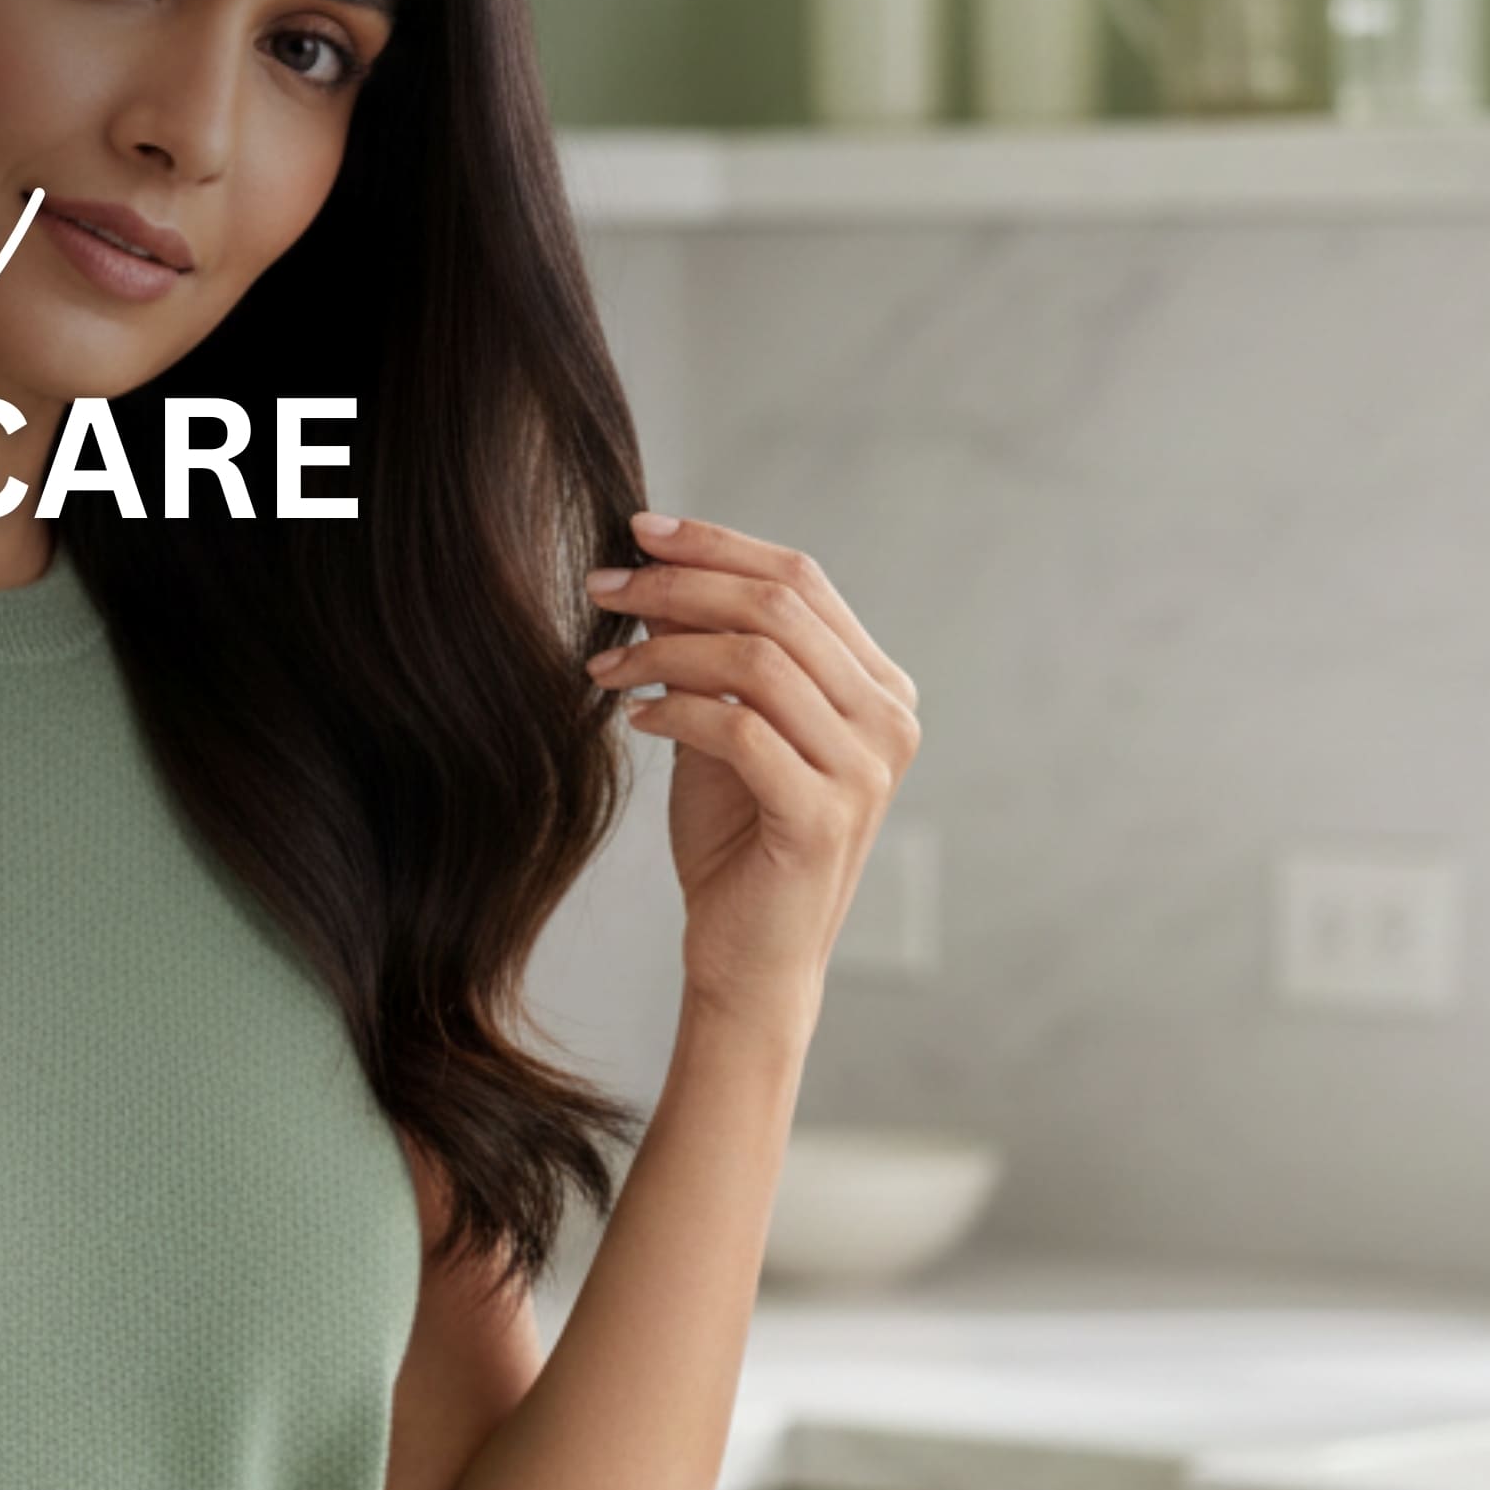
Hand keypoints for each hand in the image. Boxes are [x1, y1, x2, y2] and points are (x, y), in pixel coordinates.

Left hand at [586, 512, 918, 1036]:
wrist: (750, 960)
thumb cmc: (736, 842)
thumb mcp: (724, 729)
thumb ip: (713, 655)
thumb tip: (654, 569)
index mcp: (878, 688)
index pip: (802, 579)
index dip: (717, 543)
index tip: (638, 529)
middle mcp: (889, 720)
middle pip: (779, 606)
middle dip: (678, 584)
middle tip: (601, 587)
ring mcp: (865, 770)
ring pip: (758, 660)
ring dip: (664, 647)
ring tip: (604, 667)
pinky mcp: (822, 818)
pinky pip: (739, 730)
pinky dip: (675, 712)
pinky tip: (633, 720)